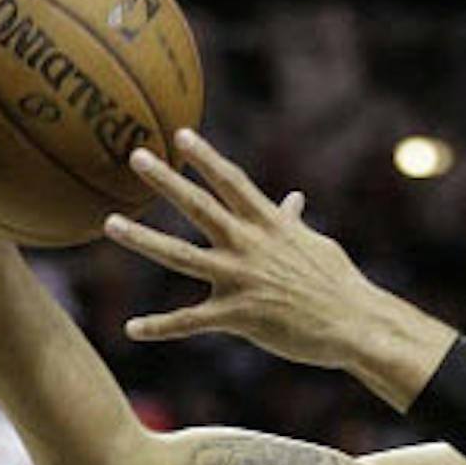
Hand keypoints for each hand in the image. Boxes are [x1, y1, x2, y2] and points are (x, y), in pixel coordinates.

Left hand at [105, 129, 378, 369]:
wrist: (355, 324)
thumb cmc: (339, 284)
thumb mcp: (316, 246)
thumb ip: (293, 223)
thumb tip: (293, 200)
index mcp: (270, 225)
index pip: (232, 182)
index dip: (206, 157)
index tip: (181, 135)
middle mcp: (250, 245)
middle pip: (199, 206)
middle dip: (166, 180)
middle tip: (136, 156)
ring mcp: (241, 279)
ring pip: (181, 256)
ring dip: (143, 240)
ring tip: (110, 224)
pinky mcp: (238, 316)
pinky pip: (190, 321)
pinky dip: (160, 326)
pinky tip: (131, 329)